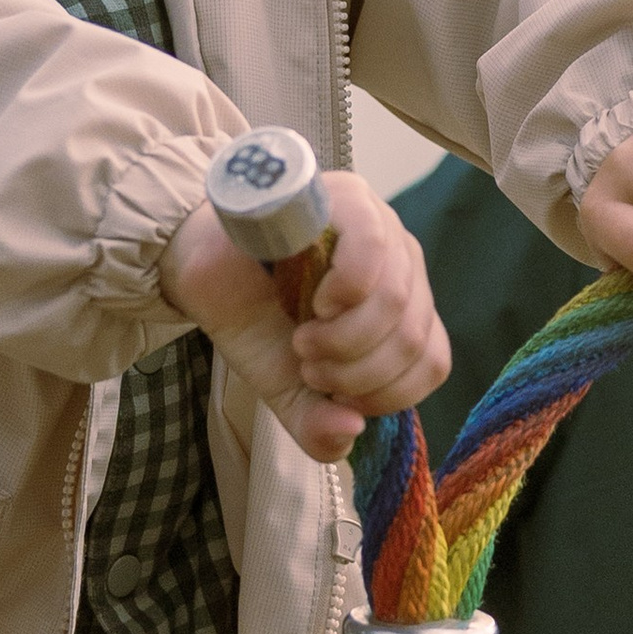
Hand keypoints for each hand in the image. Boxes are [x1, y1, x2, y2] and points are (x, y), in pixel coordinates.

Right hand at [161, 171, 449, 463]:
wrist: (200, 267)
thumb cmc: (254, 319)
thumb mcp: (288, 387)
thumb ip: (317, 423)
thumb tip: (349, 435)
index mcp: (402, 308)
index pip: (432, 361)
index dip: (387, 393)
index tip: (335, 395)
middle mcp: (402, 263)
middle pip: (413, 336)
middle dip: (355, 374)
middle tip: (309, 367)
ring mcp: (381, 226)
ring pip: (398, 300)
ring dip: (345, 340)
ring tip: (304, 340)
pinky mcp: (348, 197)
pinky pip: (375, 246)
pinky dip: (348, 289)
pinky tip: (318, 302)